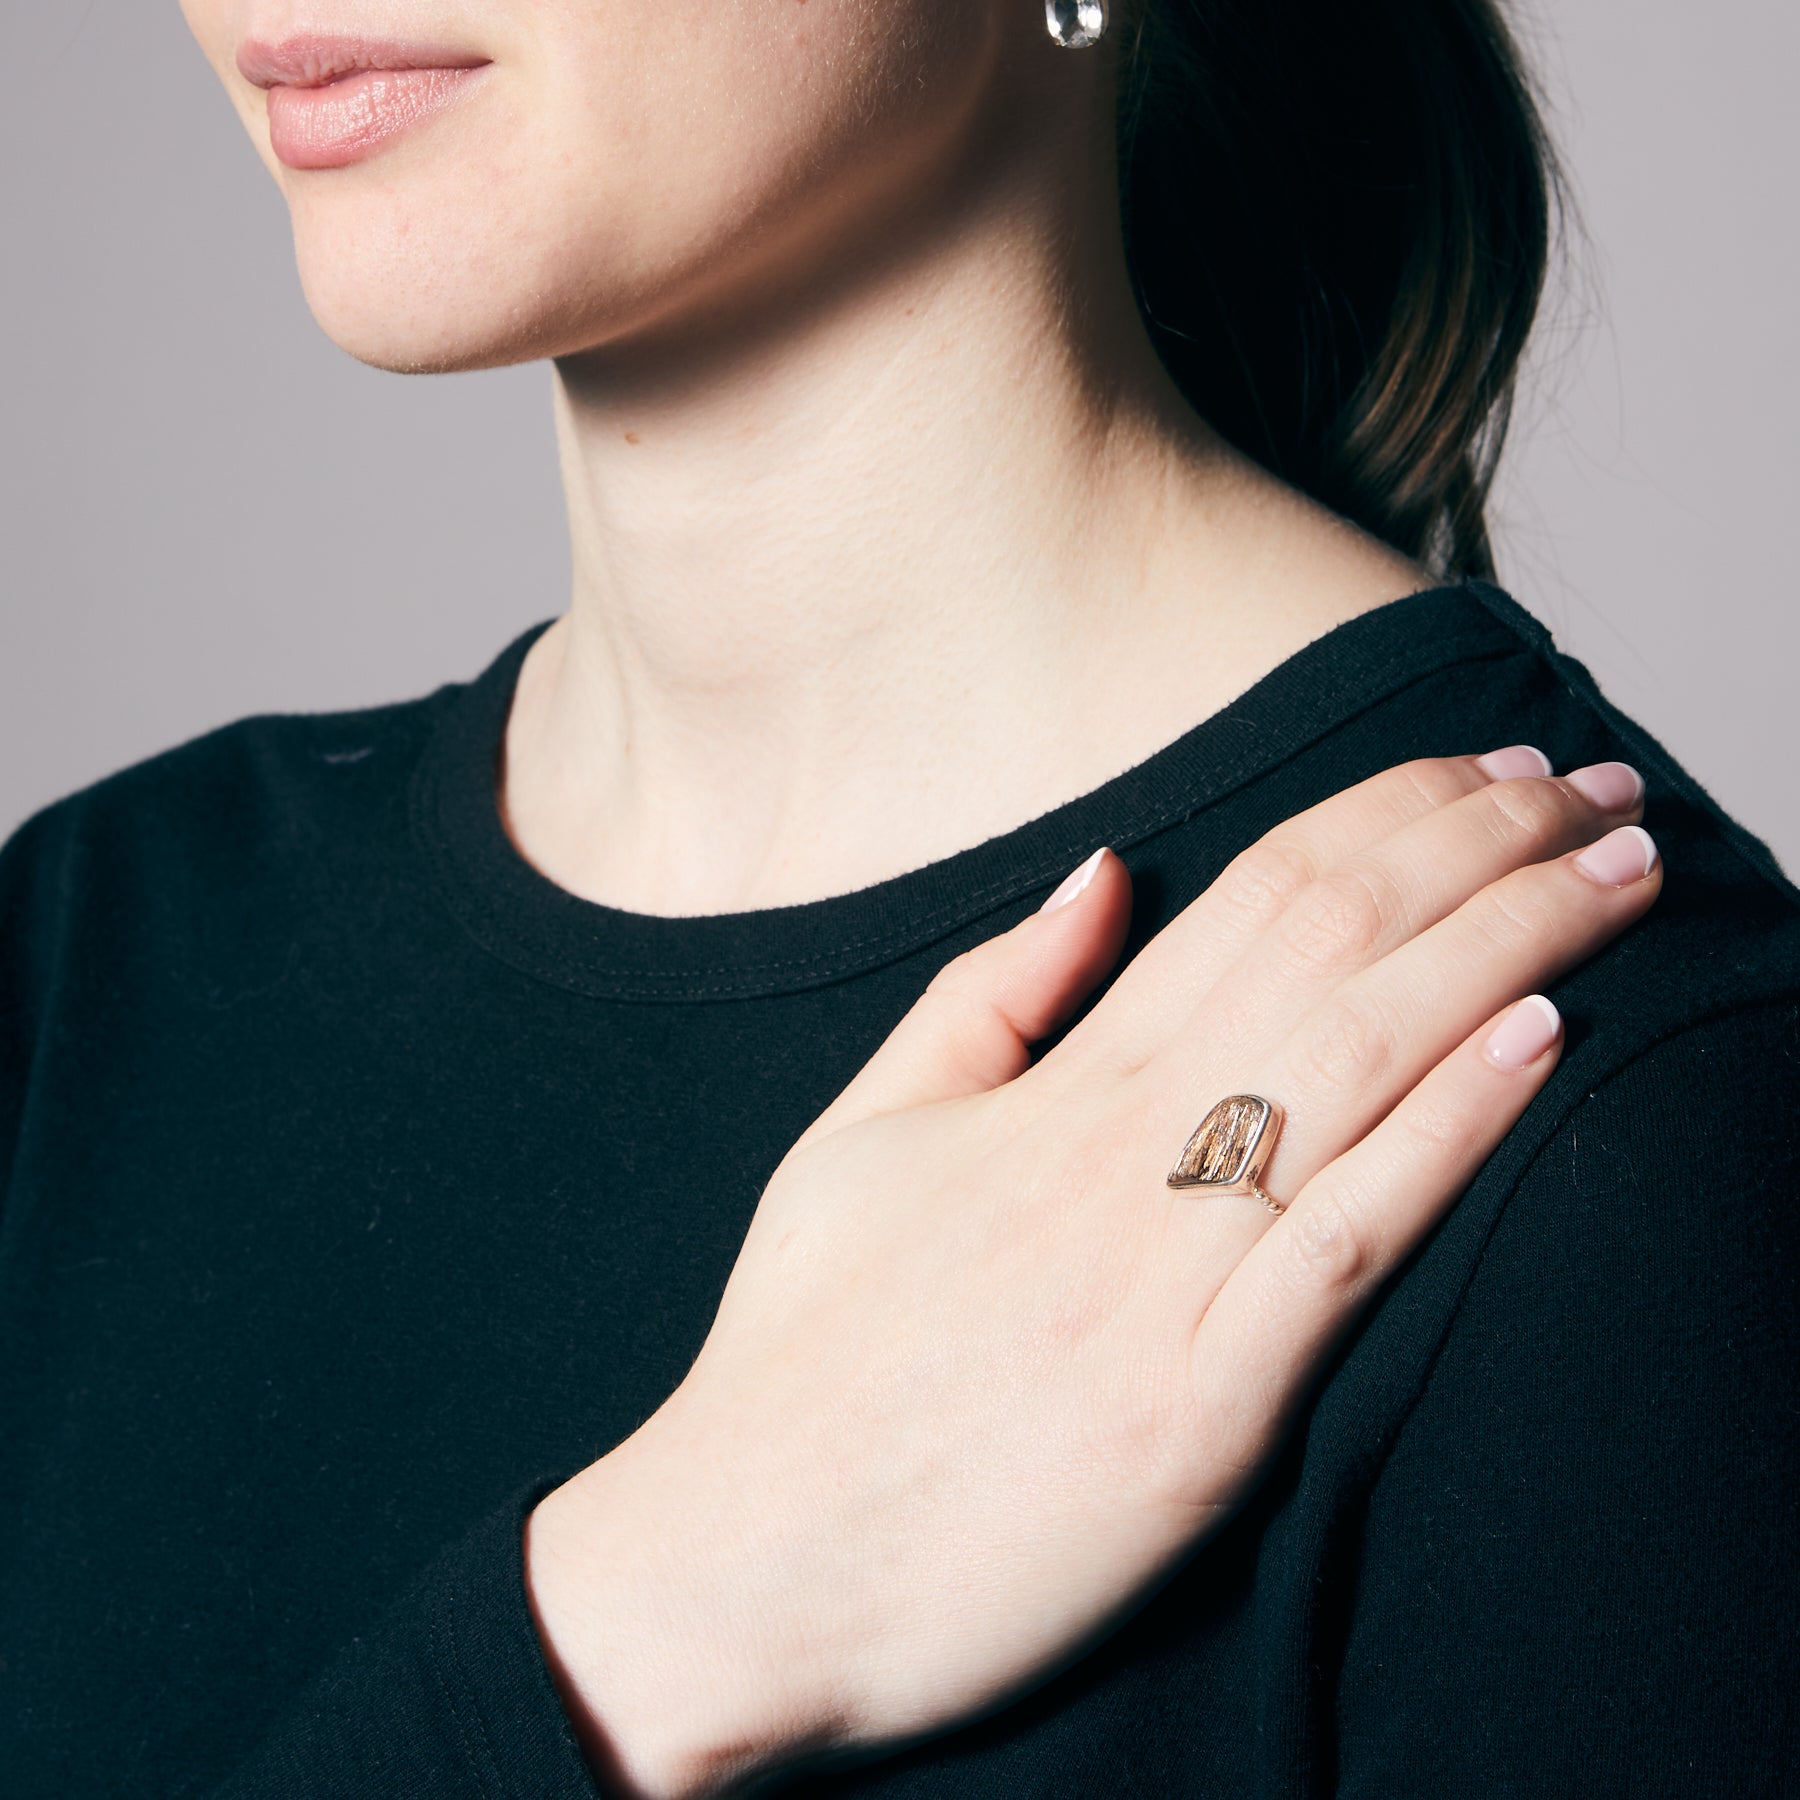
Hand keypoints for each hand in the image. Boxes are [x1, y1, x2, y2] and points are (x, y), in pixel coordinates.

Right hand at [525, 749, 1658, 1796]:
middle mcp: (1122, 1156)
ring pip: (1365, 1062)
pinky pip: (1348, 1243)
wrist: (745, 1561)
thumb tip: (1104, 871)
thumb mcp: (869, 1130)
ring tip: (1623, 872)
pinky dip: (1452, 1130)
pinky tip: (1542, 1041)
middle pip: (1335, 946)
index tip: (1486, 767)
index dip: (1388, 815)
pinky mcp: (1199, 1413)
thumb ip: (991, 993)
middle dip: (1488, 846)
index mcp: (1053, 1089)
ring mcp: (1165, 1280)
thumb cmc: (803, 1348)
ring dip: (1515, 949)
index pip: (1253, 898)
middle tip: (1601, 787)